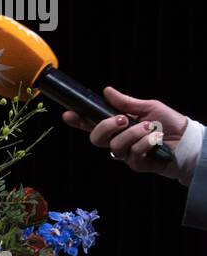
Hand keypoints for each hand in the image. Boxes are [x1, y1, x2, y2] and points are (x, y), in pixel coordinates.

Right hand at [62, 86, 188, 175]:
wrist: (186, 139)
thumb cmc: (168, 122)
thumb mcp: (147, 107)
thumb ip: (126, 102)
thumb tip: (107, 91)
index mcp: (116, 125)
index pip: (91, 124)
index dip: (78, 120)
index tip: (69, 114)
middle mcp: (117, 140)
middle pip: (95, 138)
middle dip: (106, 127)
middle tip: (122, 119)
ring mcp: (125, 153)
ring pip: (115, 145)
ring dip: (133, 134)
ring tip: (150, 128)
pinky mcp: (136, 164)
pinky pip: (132, 154)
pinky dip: (145, 143)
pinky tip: (156, 140)